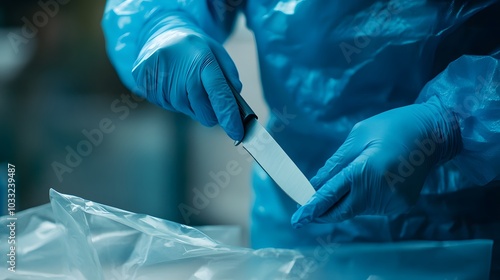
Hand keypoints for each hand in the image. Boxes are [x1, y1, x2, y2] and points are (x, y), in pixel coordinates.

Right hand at [132, 14, 242, 139]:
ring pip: (186, 110)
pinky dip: (174, 99)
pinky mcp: (146, 85)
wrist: (160, 35)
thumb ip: (230, 76)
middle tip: (206, 93)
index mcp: (204, 61)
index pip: (220, 95)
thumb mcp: (217, 53)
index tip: (237, 133)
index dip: (229, 116)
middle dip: (211, 112)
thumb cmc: (194, 48)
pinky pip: (168, 106)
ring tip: (184, 80)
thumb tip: (234, 104)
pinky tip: (171, 81)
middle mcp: (182, 73)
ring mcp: (162, 80)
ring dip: (190, 103)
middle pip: (204, 112)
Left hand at [291, 97, 460, 227]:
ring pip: (356, 210)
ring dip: (344, 202)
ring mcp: (392, 202)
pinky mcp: (401, 206)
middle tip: (305, 213)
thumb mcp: (359, 135)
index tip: (298, 219)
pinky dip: (361, 200)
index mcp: (367, 169)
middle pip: (342, 211)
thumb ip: (336, 163)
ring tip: (348, 181)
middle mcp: (380, 191)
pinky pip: (371, 208)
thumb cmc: (392, 127)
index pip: (333, 194)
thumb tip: (317, 184)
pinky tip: (368, 182)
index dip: (313, 207)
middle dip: (323, 212)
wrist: (432, 133)